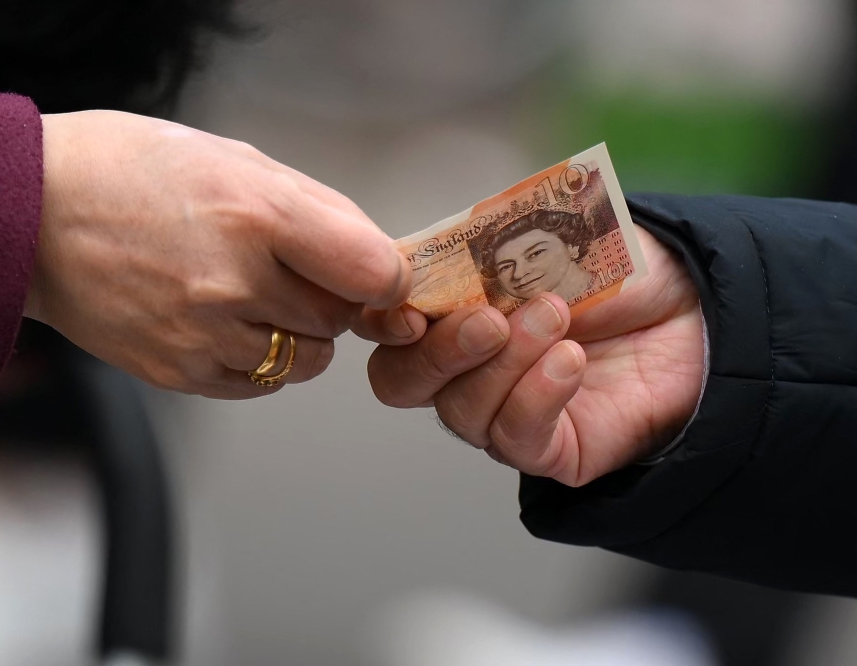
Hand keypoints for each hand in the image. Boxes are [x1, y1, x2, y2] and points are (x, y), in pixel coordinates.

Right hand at [26, 111, 410, 397]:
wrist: (32, 215)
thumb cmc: (134, 172)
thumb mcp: (235, 159)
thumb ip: (316, 211)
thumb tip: (376, 259)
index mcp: (256, 212)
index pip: (374, 273)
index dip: (384, 277)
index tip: (372, 274)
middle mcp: (233, 281)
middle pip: (340, 320)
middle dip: (331, 299)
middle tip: (290, 270)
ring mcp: (203, 334)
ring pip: (306, 361)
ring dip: (298, 334)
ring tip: (250, 295)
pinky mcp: (178, 372)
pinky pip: (259, 384)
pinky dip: (259, 361)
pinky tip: (225, 323)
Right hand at [360, 227, 704, 486]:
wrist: (705, 308)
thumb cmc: (627, 270)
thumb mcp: (553, 236)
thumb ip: (489, 246)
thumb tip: (429, 252)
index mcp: (454, 314)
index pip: (391, 330)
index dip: (385, 320)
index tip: (411, 303)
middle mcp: (468, 369)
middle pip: (402, 383)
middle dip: (440, 351)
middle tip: (490, 317)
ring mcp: (505, 413)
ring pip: (460, 412)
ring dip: (505, 363)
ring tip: (557, 319)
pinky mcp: (552, 450)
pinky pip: (516, 440)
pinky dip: (535, 398)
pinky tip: (570, 362)